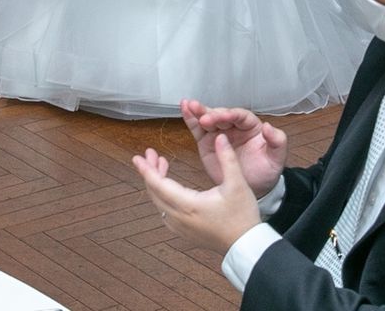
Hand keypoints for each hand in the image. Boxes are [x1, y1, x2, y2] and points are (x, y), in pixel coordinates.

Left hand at [133, 137, 261, 253]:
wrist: (246, 246)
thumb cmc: (242, 218)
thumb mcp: (238, 184)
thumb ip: (227, 158)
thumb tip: (220, 137)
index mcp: (189, 206)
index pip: (159, 186)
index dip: (146, 170)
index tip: (137, 158)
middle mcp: (180, 219)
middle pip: (155, 193)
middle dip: (150, 171)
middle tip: (151, 153)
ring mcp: (181, 228)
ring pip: (159, 202)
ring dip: (156, 182)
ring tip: (160, 163)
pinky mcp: (185, 232)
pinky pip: (165, 211)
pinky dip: (162, 195)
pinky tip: (168, 185)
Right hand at [180, 100, 286, 196]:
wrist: (255, 189)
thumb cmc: (266, 171)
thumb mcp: (276, 158)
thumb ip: (277, 141)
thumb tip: (268, 127)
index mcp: (250, 126)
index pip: (239, 116)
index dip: (230, 114)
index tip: (222, 117)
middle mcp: (233, 126)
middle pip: (221, 115)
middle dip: (212, 114)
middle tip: (204, 118)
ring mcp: (219, 133)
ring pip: (207, 118)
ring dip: (198, 111)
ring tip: (188, 105)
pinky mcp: (207, 142)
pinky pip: (198, 129)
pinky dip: (191, 119)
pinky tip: (184, 109)